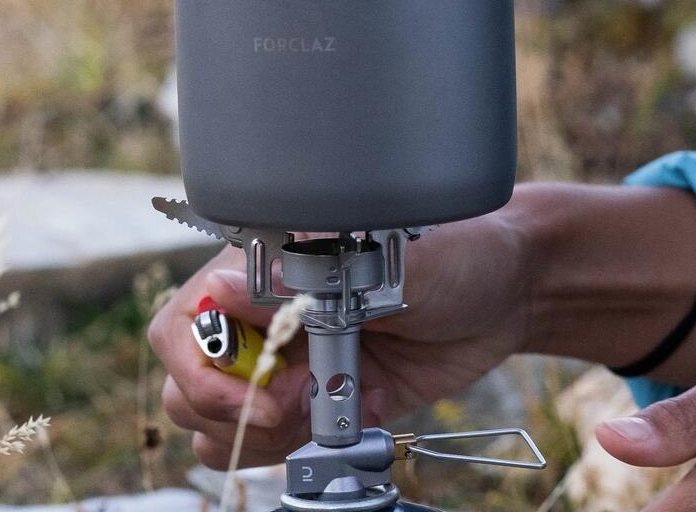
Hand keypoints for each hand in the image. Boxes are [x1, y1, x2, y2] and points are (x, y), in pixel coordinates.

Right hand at [148, 210, 530, 469]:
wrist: (510, 288)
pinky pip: (275, 446)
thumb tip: (226, 287)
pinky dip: (305, 446)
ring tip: (331, 405)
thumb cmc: (455, 247)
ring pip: (221, 427)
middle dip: (239, 410)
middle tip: (309, 399)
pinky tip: (361, 409)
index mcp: (262, 266)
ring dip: (267, 436)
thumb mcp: (389, 255)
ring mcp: (288, 364)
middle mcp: (263, 316)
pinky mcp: (320, 403)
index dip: (207, 370)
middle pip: (188, 387)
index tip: (268, 389)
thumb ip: (308, 275)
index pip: (184, 325)